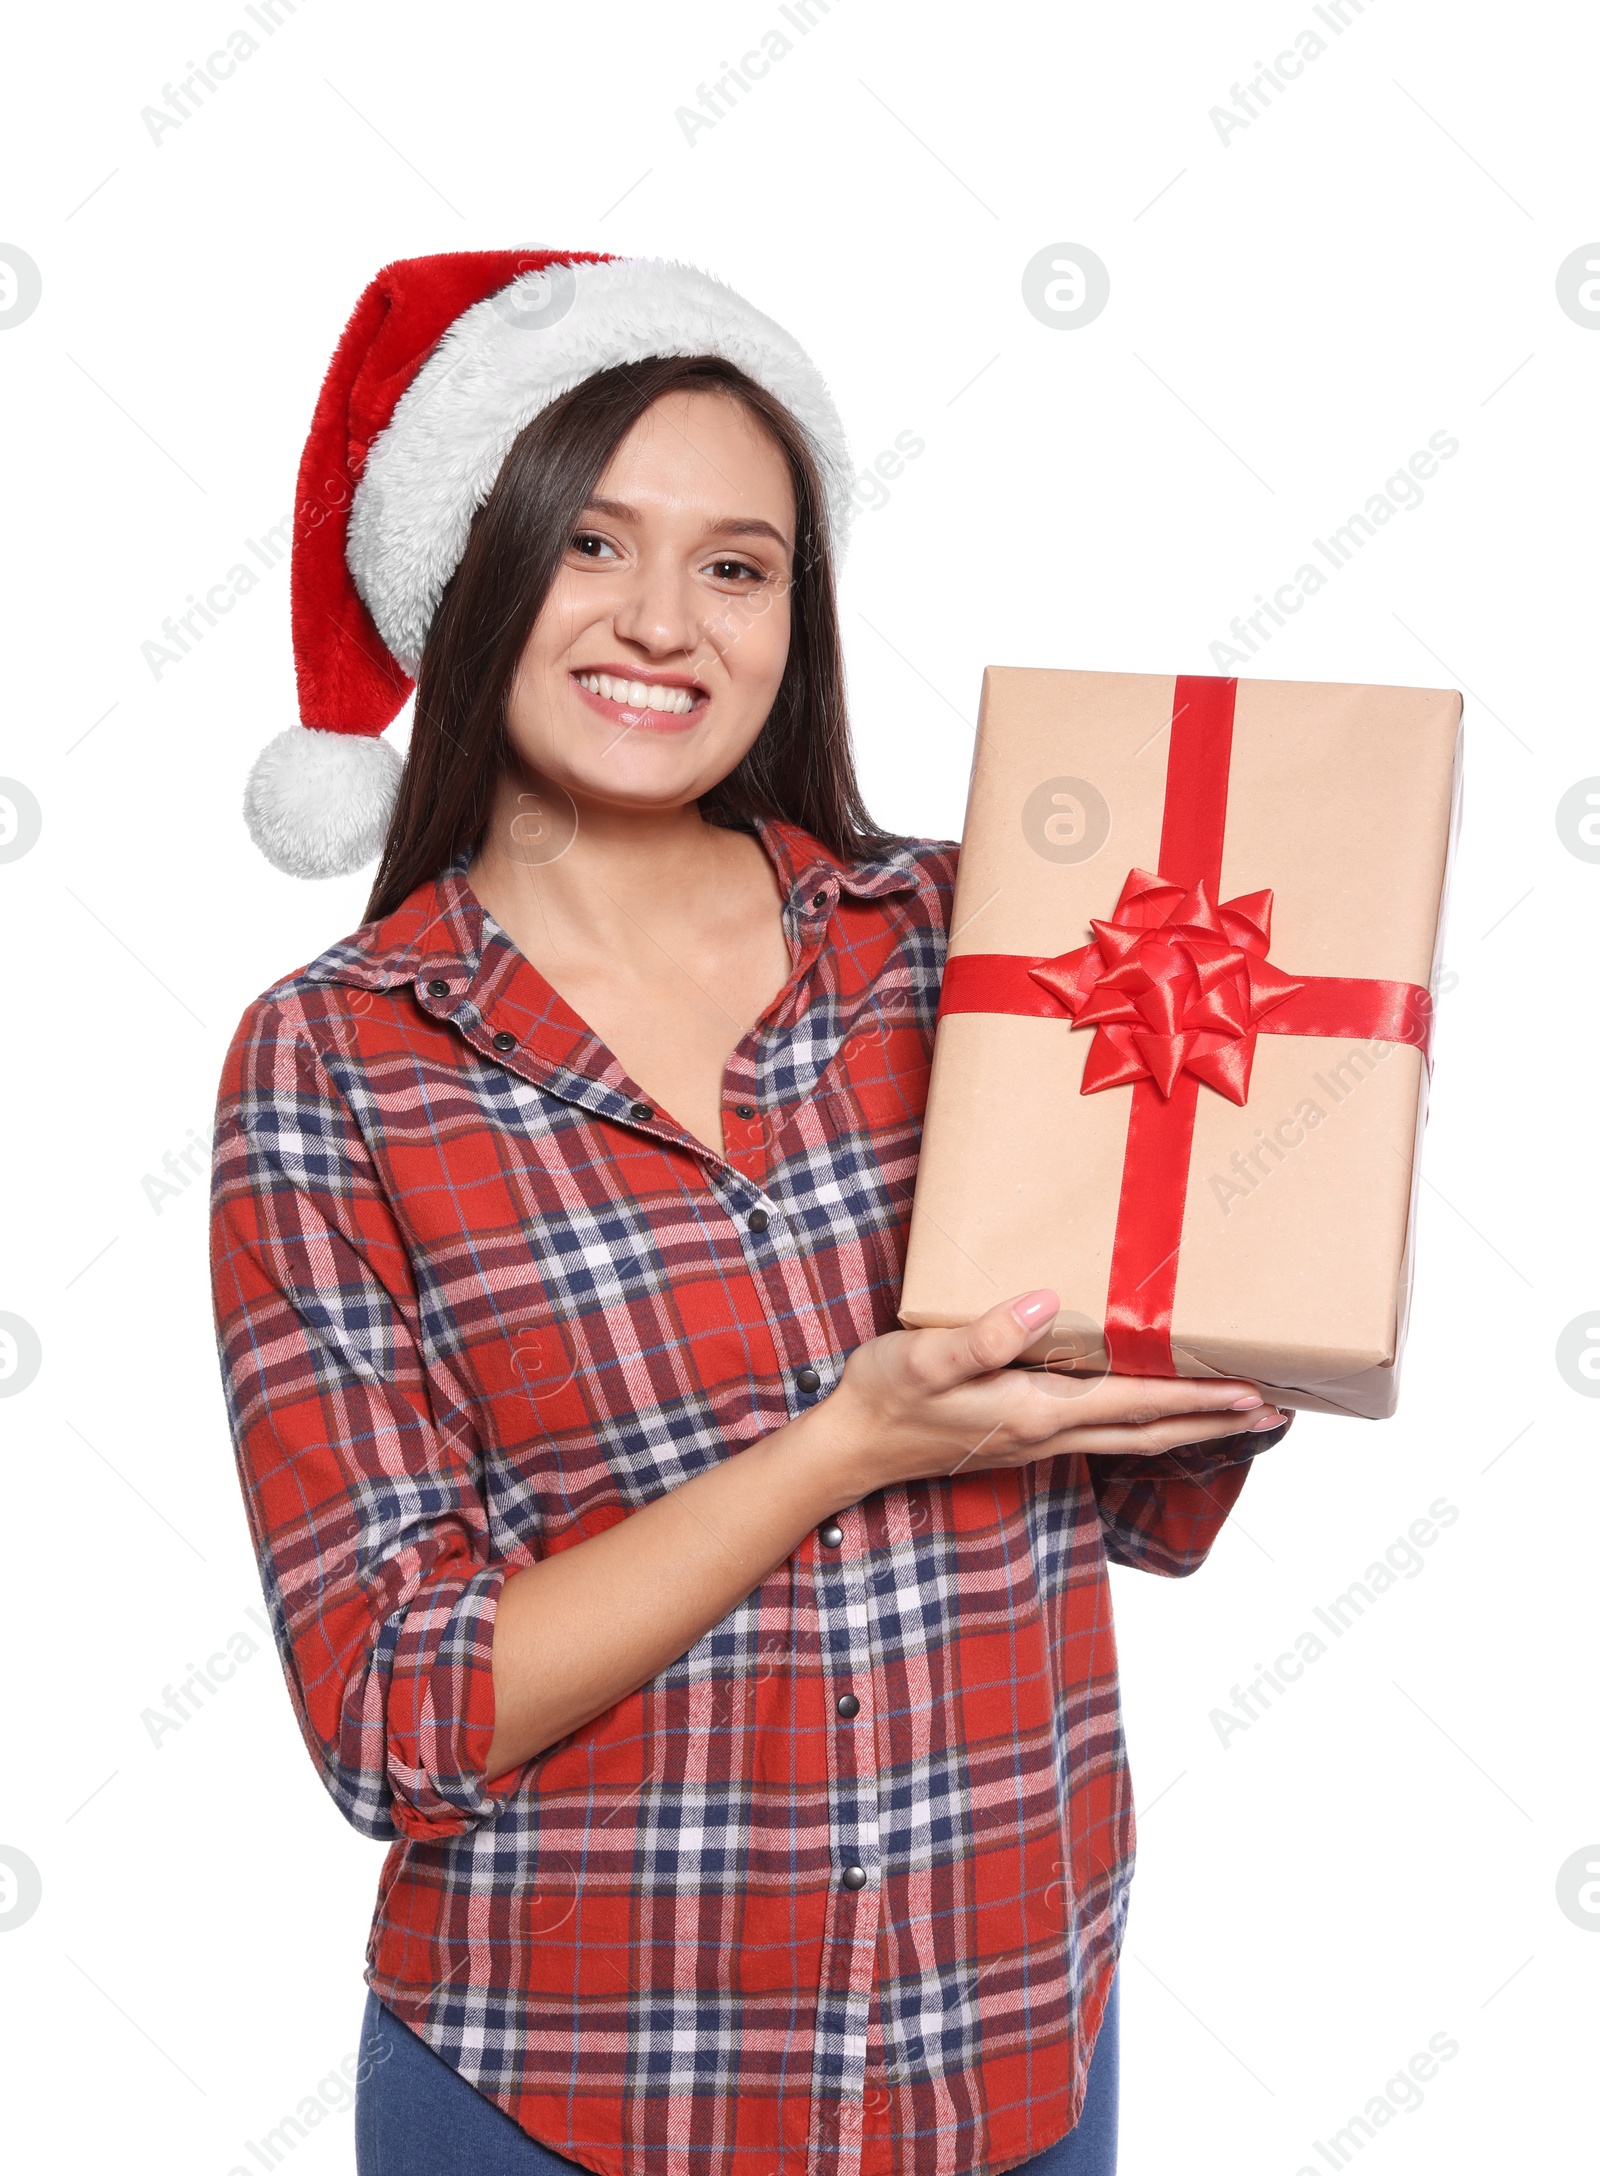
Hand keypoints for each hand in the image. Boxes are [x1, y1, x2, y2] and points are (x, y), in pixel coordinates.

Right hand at [820, 1289, 1286, 1495]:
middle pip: (1152, 1432)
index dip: (1198, 1398)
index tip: (1253, 1392)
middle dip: (1214, 1421)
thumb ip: (987, 1334)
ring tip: (1233, 1411)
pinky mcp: (1023, 1437)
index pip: (1138, 1404)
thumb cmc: (884, 1396)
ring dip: (1187, 1425)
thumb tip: (1047, 1303)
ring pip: (1132, 1436)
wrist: (851, 1447)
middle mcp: (1049, 1433)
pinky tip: (1149, 1409)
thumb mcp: (926, 1356)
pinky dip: (1144, 1422)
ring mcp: (1038, 1441)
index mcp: (1037, 1411)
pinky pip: (1103, 1431)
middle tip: (1273, 1408)